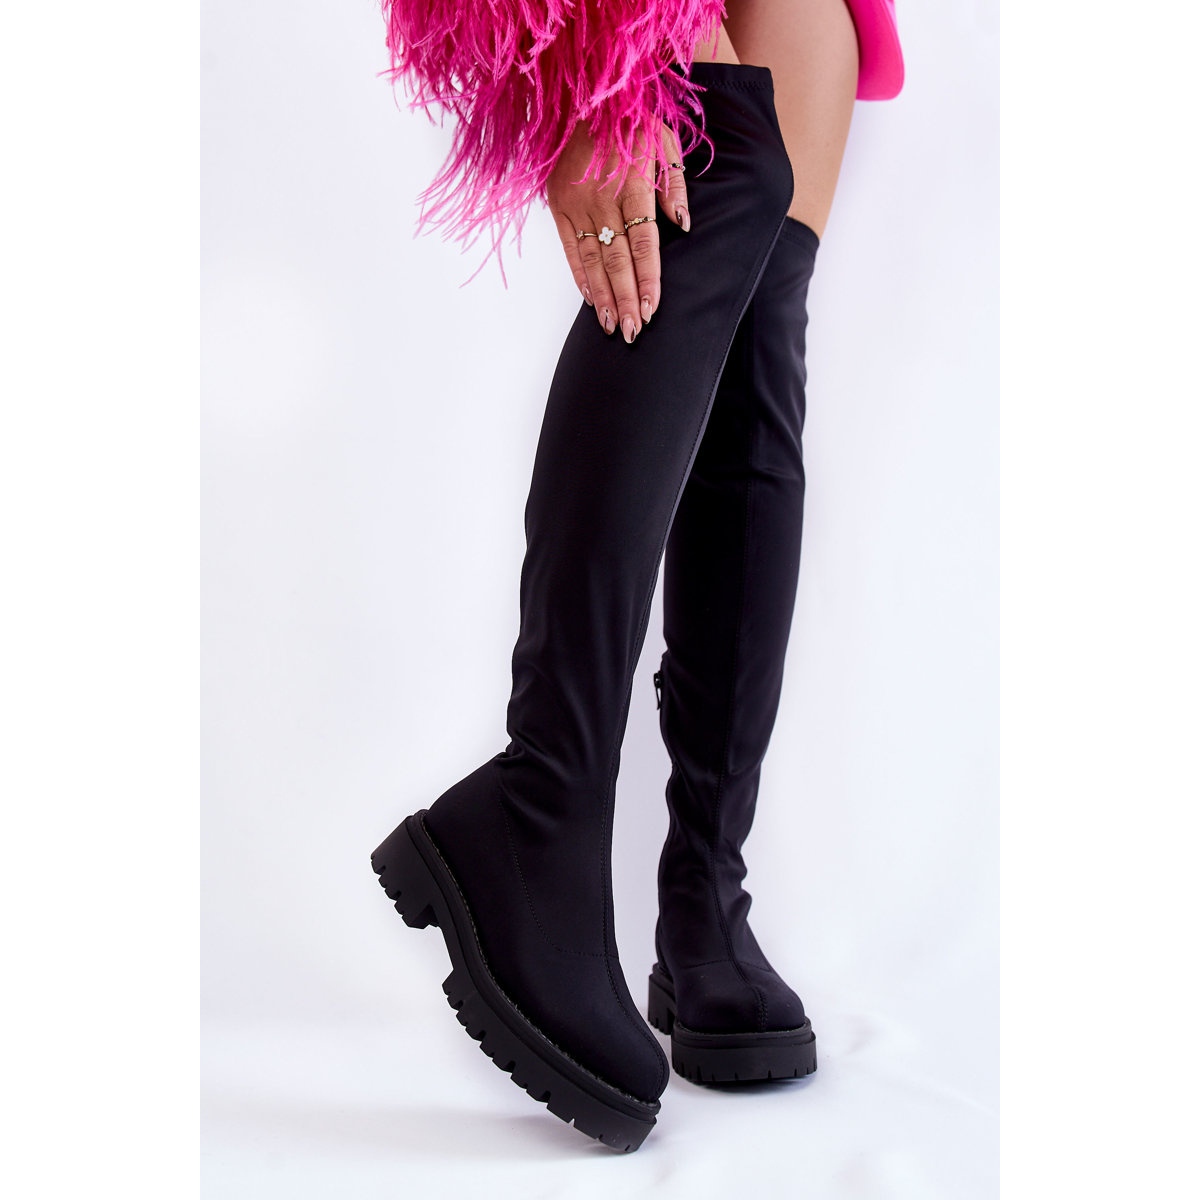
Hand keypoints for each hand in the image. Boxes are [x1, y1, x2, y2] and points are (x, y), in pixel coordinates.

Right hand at [548, 121, 689, 342]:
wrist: (586, 96)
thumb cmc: (632, 120)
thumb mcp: (664, 142)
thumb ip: (673, 185)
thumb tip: (682, 223)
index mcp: (632, 185)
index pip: (643, 244)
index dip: (648, 279)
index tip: (652, 309)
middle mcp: (602, 200)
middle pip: (617, 261)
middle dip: (626, 299)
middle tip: (633, 331)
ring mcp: (577, 205)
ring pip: (593, 260)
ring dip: (603, 297)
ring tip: (613, 326)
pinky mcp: (558, 205)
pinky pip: (570, 249)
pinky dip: (580, 276)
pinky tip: (590, 300)